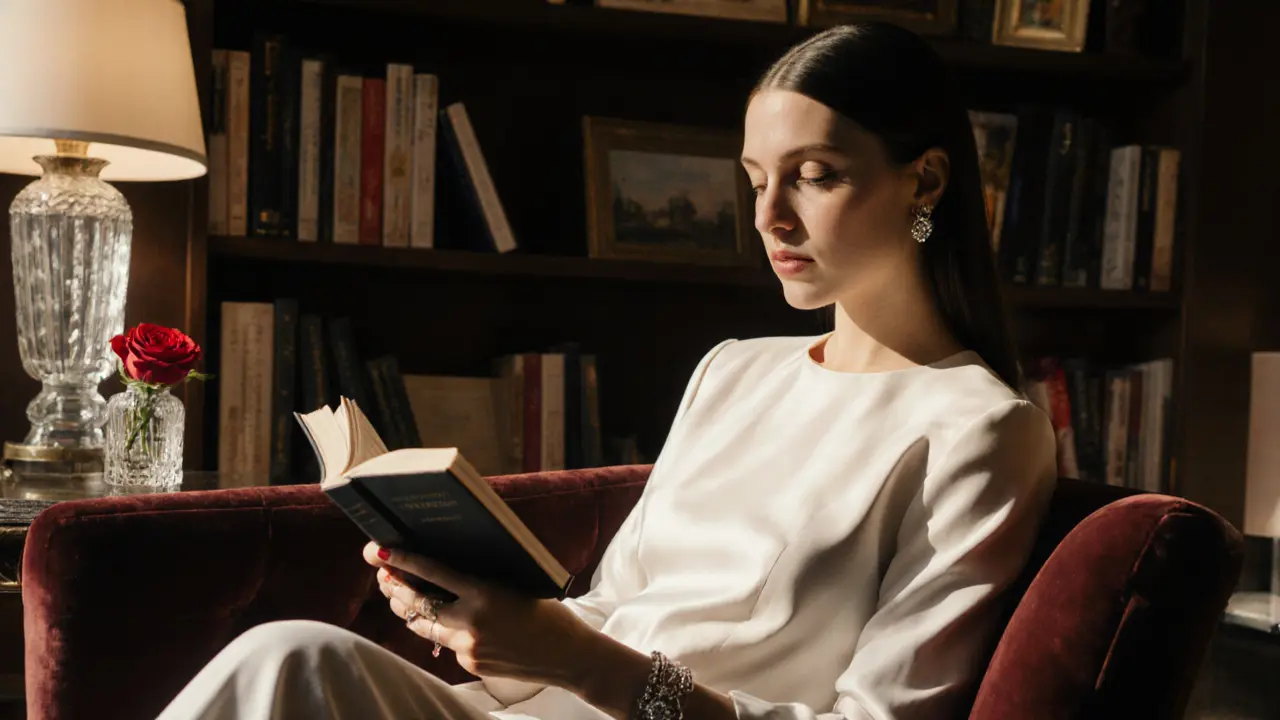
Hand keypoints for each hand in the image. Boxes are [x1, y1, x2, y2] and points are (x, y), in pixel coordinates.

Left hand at [363, 542, 594, 688]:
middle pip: (417, 605)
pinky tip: (443, 621)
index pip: (433, 574)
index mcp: (485, 594)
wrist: (569, 656)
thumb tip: (443, 570)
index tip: (380, 551)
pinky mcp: (470, 666)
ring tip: (397, 595)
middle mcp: (471, 623)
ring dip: (409, 611)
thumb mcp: (515, 586)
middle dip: (395, 588)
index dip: (403, 561)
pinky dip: (442, 630)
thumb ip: (480, 582)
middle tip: (382, 573)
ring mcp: (468, 648)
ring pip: (423, 628)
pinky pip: (446, 645)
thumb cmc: (547, 612)